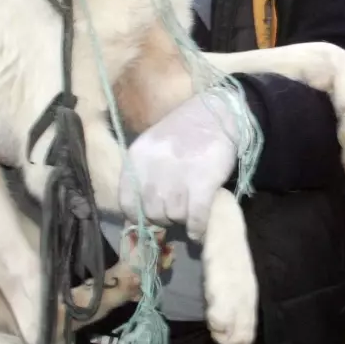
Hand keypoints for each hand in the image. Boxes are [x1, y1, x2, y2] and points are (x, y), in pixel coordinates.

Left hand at [119, 90, 240, 240]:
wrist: (217, 114)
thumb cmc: (184, 131)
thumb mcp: (153, 147)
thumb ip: (143, 174)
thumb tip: (140, 212)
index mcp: (136, 158)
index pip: (127, 202)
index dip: (138, 215)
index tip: (150, 216)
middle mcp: (153, 169)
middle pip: (152, 212)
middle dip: (164, 217)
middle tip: (175, 212)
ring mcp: (178, 176)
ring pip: (174, 216)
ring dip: (183, 219)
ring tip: (190, 213)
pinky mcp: (203, 183)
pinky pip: (196, 218)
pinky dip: (197, 227)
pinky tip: (198, 229)